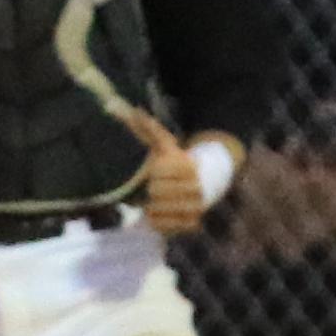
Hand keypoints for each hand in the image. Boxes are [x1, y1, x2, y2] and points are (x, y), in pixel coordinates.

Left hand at [131, 112, 209, 237]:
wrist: (200, 186)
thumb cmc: (173, 164)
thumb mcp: (164, 146)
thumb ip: (151, 129)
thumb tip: (135, 110)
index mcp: (189, 165)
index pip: (157, 171)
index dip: (152, 171)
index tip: (156, 170)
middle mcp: (197, 187)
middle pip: (155, 191)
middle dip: (150, 188)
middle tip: (154, 187)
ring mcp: (195, 208)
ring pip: (158, 209)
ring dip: (151, 205)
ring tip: (155, 200)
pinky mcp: (191, 224)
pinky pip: (162, 225)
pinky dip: (154, 220)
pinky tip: (157, 212)